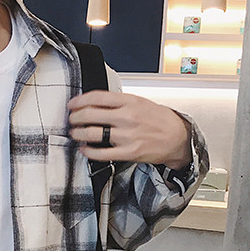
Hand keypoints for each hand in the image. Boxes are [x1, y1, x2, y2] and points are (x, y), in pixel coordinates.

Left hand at [67, 90, 191, 169]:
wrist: (177, 138)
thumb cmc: (160, 120)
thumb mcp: (141, 102)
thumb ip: (120, 102)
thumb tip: (96, 103)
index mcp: (130, 101)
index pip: (97, 97)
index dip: (80, 100)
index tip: (73, 104)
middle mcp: (127, 117)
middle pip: (91, 114)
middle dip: (75, 117)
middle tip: (72, 119)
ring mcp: (127, 135)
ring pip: (93, 133)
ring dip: (78, 133)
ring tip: (75, 133)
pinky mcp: (128, 152)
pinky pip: (101, 153)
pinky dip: (88, 151)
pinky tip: (84, 149)